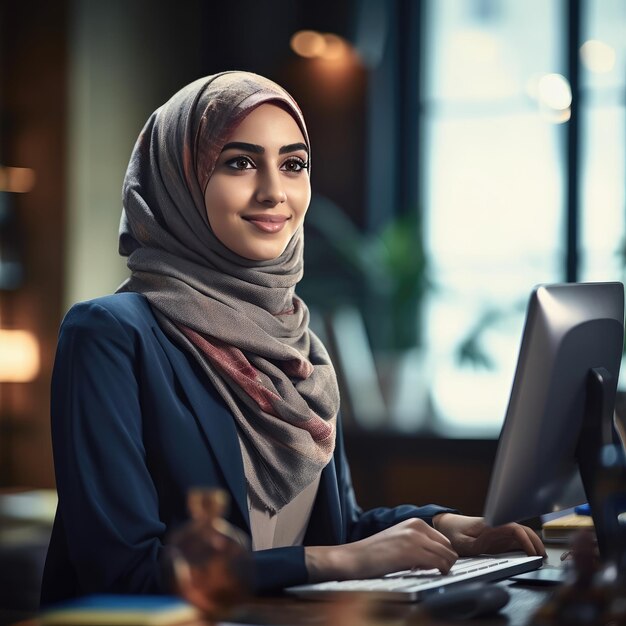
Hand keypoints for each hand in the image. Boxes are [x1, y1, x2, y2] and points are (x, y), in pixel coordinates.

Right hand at [305, 518, 457, 582]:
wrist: (354, 557)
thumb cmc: (374, 553)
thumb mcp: (399, 540)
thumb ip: (417, 542)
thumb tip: (437, 557)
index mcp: (415, 522)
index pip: (444, 540)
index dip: (444, 555)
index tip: (439, 565)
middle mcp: (417, 526)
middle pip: (448, 547)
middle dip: (447, 562)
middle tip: (437, 572)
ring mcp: (415, 538)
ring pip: (447, 556)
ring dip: (445, 568)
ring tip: (433, 574)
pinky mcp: (412, 552)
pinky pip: (438, 563)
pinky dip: (439, 572)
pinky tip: (430, 575)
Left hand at [432, 513, 545, 557]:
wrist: (447, 525)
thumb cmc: (454, 533)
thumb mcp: (463, 543)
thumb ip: (478, 543)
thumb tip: (494, 541)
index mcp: (489, 525)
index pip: (513, 528)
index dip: (525, 539)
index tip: (532, 552)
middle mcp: (497, 525)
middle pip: (522, 529)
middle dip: (534, 541)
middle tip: (543, 557)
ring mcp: (499, 530)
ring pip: (521, 532)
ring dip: (533, 541)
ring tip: (542, 556)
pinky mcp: (499, 536)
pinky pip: (516, 538)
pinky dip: (527, 544)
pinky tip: (533, 553)